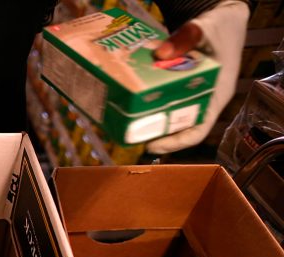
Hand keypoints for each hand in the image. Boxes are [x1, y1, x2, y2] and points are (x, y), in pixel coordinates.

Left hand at [146, 1, 249, 153]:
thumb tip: (160, 54)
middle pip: (181, 127)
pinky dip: (152, 102)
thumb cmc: (221, 25)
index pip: (199, 130)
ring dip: (152, 121)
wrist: (223, 14)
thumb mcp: (205, 28)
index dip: (176, 142)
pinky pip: (167, 100)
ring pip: (172, 115)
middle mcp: (206, 99)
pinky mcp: (184, 85)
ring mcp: (195, 93)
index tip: (153, 146)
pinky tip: (134, 102)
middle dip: (157, 134)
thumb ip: (186, 38)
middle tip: (131, 135)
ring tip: (128, 124)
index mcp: (218, 94)